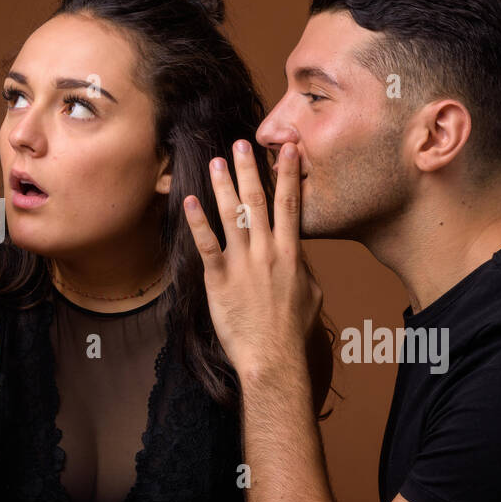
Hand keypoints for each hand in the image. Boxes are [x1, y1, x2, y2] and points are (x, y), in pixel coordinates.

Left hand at [183, 140, 321, 380]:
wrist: (273, 358)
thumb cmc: (293, 332)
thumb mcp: (310, 295)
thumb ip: (303, 269)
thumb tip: (297, 253)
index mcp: (291, 254)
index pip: (290, 204)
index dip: (287, 174)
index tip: (287, 149)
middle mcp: (267, 252)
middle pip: (258, 201)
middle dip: (250, 169)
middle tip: (242, 143)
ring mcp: (242, 264)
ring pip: (231, 215)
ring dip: (223, 185)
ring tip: (217, 161)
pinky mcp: (220, 280)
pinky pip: (207, 244)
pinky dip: (197, 221)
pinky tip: (190, 200)